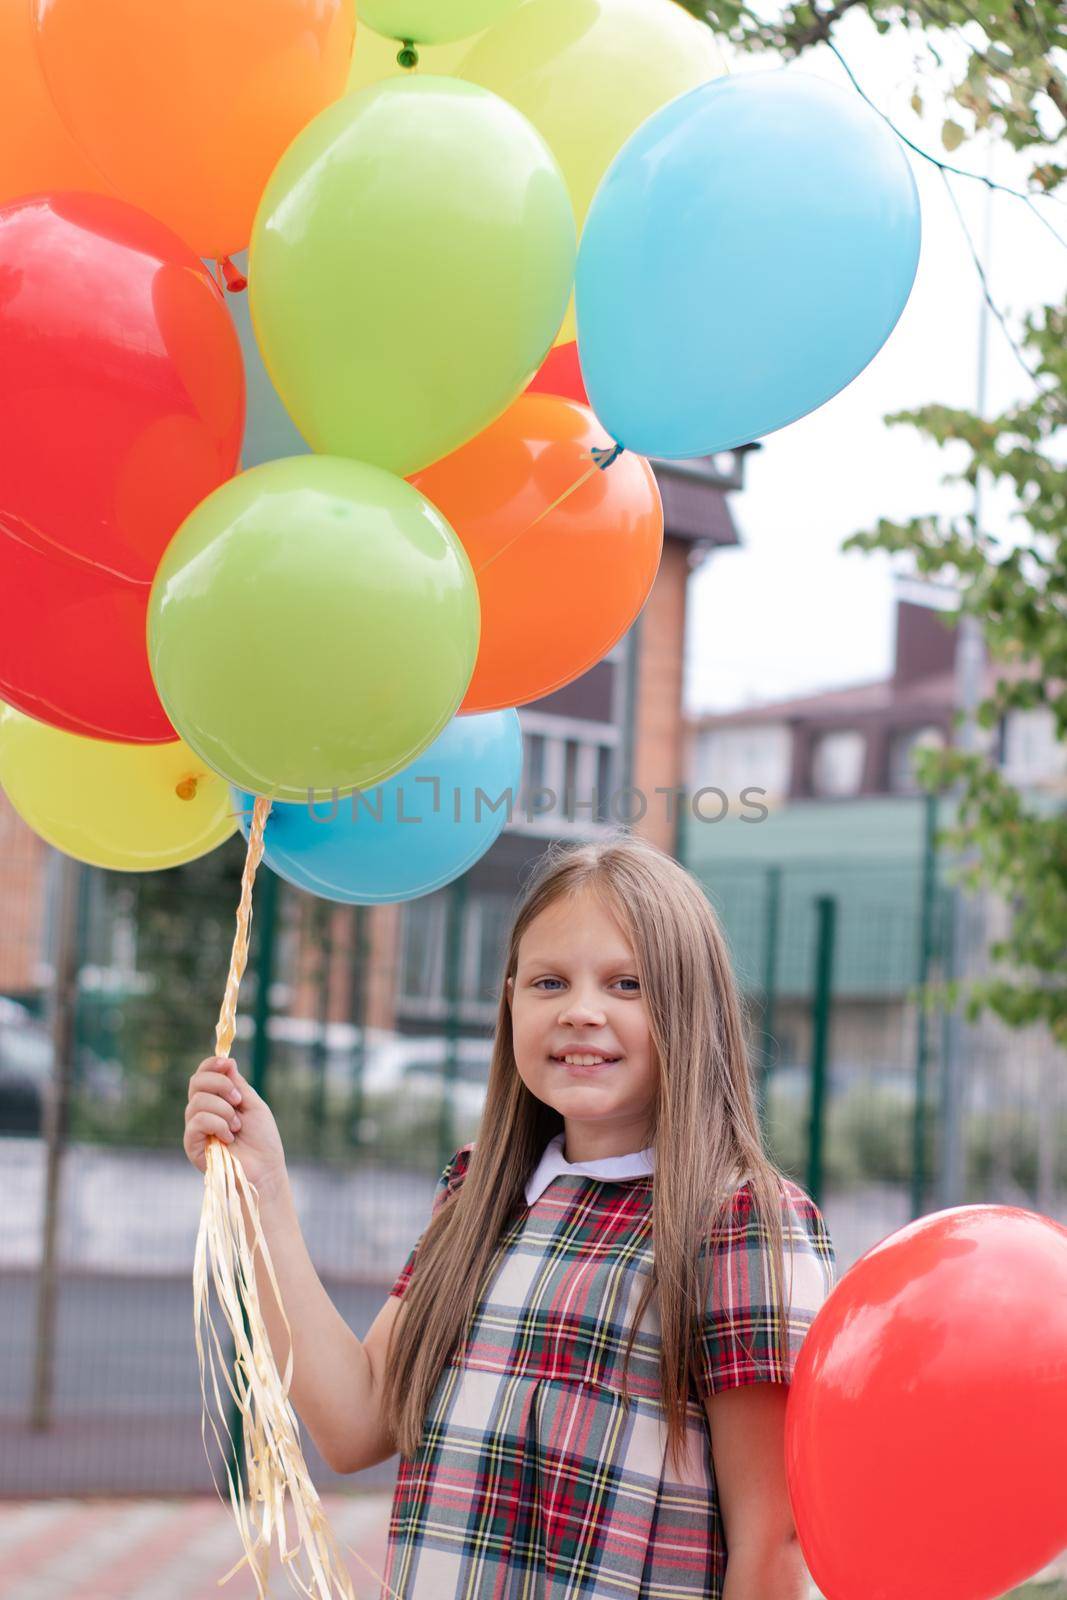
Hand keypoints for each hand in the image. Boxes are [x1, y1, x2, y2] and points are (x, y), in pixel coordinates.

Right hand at [183, 1055, 287, 1199]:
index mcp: (216, 1100)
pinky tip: (229, 1137)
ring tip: (237, 1127)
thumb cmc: (262, 1140)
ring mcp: (195, 1128)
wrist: (266, 1169)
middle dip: (220, 1085)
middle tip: (238, 1101)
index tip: (227, 1063)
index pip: (203, 1074)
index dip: (211, 1065)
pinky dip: (218, 1124)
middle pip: (195, 1082)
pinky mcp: (192, 1144)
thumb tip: (226, 1060)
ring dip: (224, 1110)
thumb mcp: (252, 1104)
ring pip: (198, 1101)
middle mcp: (202, 1112)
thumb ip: (237, 1084)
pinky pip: (197, 1120)